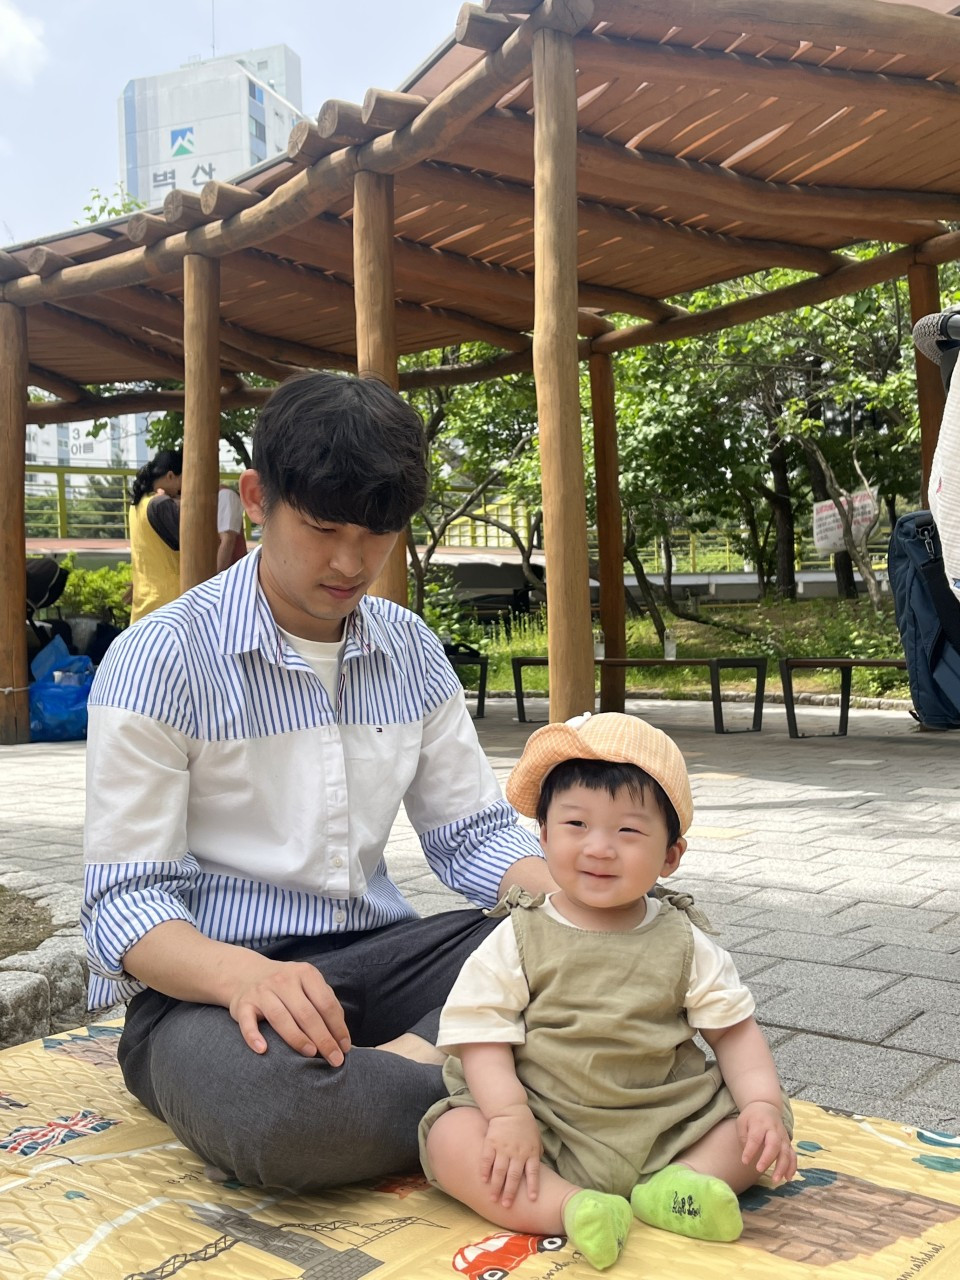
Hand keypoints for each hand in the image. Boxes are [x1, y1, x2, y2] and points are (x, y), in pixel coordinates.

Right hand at [227, 959, 350, 1064]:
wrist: (246, 973)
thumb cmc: (286, 985)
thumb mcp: (308, 983)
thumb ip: (325, 1002)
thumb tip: (342, 1034)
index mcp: (305, 974)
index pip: (325, 1003)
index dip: (337, 1027)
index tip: (345, 1048)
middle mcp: (283, 980)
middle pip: (306, 1013)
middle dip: (323, 1038)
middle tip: (335, 1060)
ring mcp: (262, 992)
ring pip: (280, 1017)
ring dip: (297, 1038)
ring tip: (311, 1054)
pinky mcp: (242, 1005)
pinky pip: (247, 1022)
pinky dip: (253, 1036)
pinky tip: (263, 1050)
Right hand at [479, 1105, 541, 1207]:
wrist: (510, 1108)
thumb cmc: (525, 1125)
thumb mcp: (536, 1138)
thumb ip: (537, 1154)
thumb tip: (539, 1170)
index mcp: (530, 1151)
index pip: (533, 1172)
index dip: (533, 1186)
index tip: (533, 1199)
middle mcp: (517, 1152)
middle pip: (514, 1176)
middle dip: (510, 1192)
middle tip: (506, 1206)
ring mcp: (503, 1148)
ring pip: (499, 1171)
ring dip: (496, 1186)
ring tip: (493, 1199)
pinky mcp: (491, 1143)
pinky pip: (487, 1159)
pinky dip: (485, 1170)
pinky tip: (483, 1180)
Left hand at [737, 1101, 796, 1183]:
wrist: (766, 1107)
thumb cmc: (751, 1118)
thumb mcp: (742, 1122)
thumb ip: (743, 1137)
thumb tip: (747, 1154)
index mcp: (760, 1124)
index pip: (755, 1137)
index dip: (750, 1150)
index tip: (744, 1161)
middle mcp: (774, 1130)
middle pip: (774, 1144)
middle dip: (768, 1158)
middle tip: (759, 1169)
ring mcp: (783, 1137)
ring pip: (786, 1152)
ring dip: (782, 1167)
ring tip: (775, 1180)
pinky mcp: (788, 1143)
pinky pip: (793, 1155)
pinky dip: (792, 1167)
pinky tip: (787, 1178)